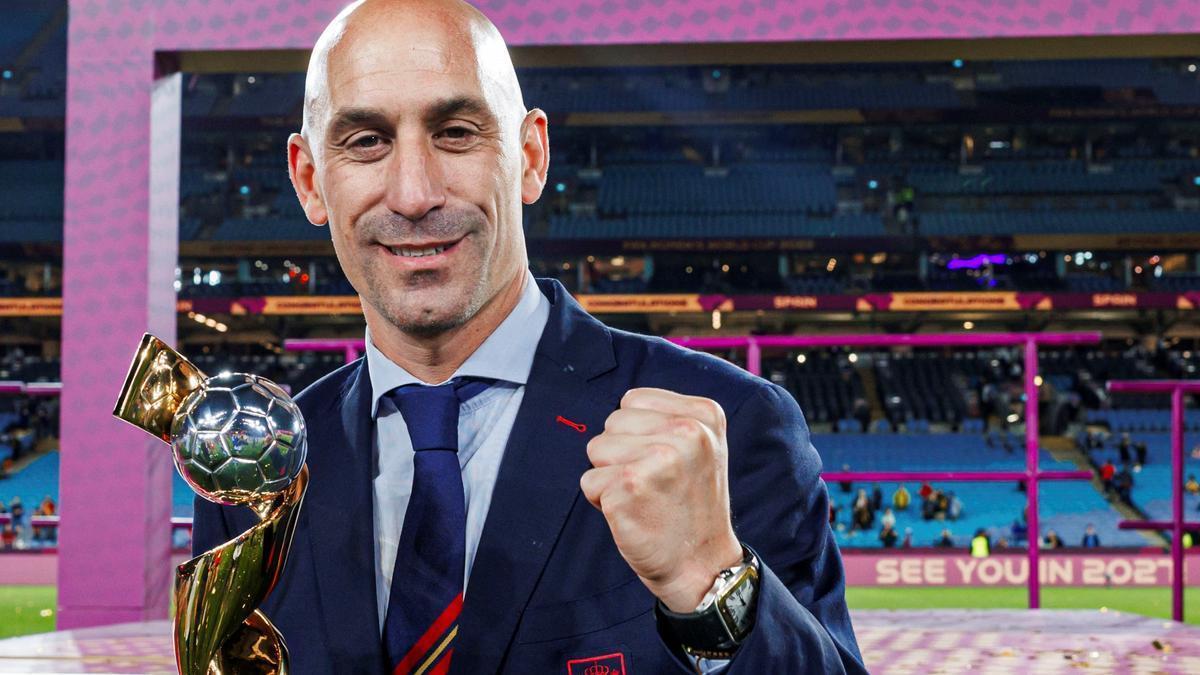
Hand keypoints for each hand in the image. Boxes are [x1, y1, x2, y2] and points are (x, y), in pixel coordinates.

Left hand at [580, 387, 742, 612]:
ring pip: (596, 449)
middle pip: (612, 422)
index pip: (633, 400)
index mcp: (704, 414)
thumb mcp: (701, 447)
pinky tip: (633, 514)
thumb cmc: (690, 506)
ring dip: (610, 477)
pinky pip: (589, 481)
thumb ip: (668, 418)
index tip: (664, 462)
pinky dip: (601, 501)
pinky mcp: (630, 485)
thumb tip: (621, 406)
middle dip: (621, 454)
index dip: (636, 433)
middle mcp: (687, 431)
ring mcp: (659, 458)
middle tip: (653, 485)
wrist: (702, 564)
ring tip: (643, 497)